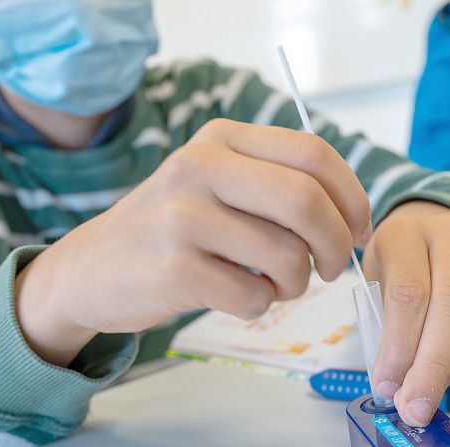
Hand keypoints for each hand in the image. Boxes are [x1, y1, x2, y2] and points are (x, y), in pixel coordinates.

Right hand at [15, 119, 371, 365]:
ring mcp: (181, 216)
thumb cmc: (175, 230)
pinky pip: (253, 296)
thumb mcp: (219, 184)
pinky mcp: (172, 268)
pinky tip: (237, 295)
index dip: (352, 197)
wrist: (90, 270)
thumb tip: (357, 219)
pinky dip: (260, 305)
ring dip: (296, 283)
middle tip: (332, 268)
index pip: (314, 154)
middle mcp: (199, 166)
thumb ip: (280, 185)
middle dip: (337, 245)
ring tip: (275, 284)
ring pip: (286, 256)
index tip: (359, 230)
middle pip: (307, 201)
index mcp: (222, 138)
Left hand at [362, 201, 449, 426]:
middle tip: (415, 407)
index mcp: (406, 232)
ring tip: (428, 392)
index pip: (409, 294)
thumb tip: (395, 385)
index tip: (388, 385)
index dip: (400, 347)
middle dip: (431, 366)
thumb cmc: (397, 262)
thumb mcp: (376, 281)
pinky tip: (449, 369)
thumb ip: (384, 324)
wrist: (431, 231)